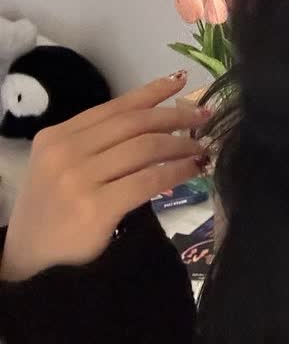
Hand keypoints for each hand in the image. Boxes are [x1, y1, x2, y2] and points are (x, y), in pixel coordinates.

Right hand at [0, 73, 211, 282]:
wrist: (30, 261)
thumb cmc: (53, 212)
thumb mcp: (64, 166)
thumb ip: (99, 143)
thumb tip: (158, 120)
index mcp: (57, 136)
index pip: (114, 107)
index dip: (151, 93)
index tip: (180, 82)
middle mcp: (65, 152)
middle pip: (134, 123)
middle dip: (175, 116)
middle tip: (203, 117)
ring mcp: (79, 180)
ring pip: (145, 148)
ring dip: (181, 144)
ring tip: (201, 147)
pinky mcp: (97, 208)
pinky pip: (149, 180)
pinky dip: (177, 171)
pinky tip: (193, 169)